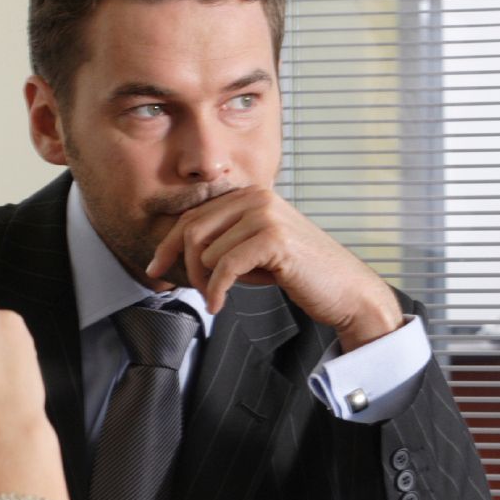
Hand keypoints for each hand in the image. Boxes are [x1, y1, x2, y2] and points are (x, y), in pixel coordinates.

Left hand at [146, 186, 401, 350]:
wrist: (344, 289)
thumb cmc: (299, 272)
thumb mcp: (254, 251)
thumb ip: (223, 242)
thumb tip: (179, 253)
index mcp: (250, 194)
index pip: (193, 215)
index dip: (168, 245)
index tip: (155, 269)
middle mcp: (256, 196)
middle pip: (192, 230)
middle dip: (184, 267)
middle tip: (192, 293)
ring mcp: (265, 214)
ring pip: (206, 251)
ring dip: (206, 283)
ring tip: (220, 299)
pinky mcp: (273, 238)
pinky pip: (224, 266)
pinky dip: (216, 290)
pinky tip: (219, 305)